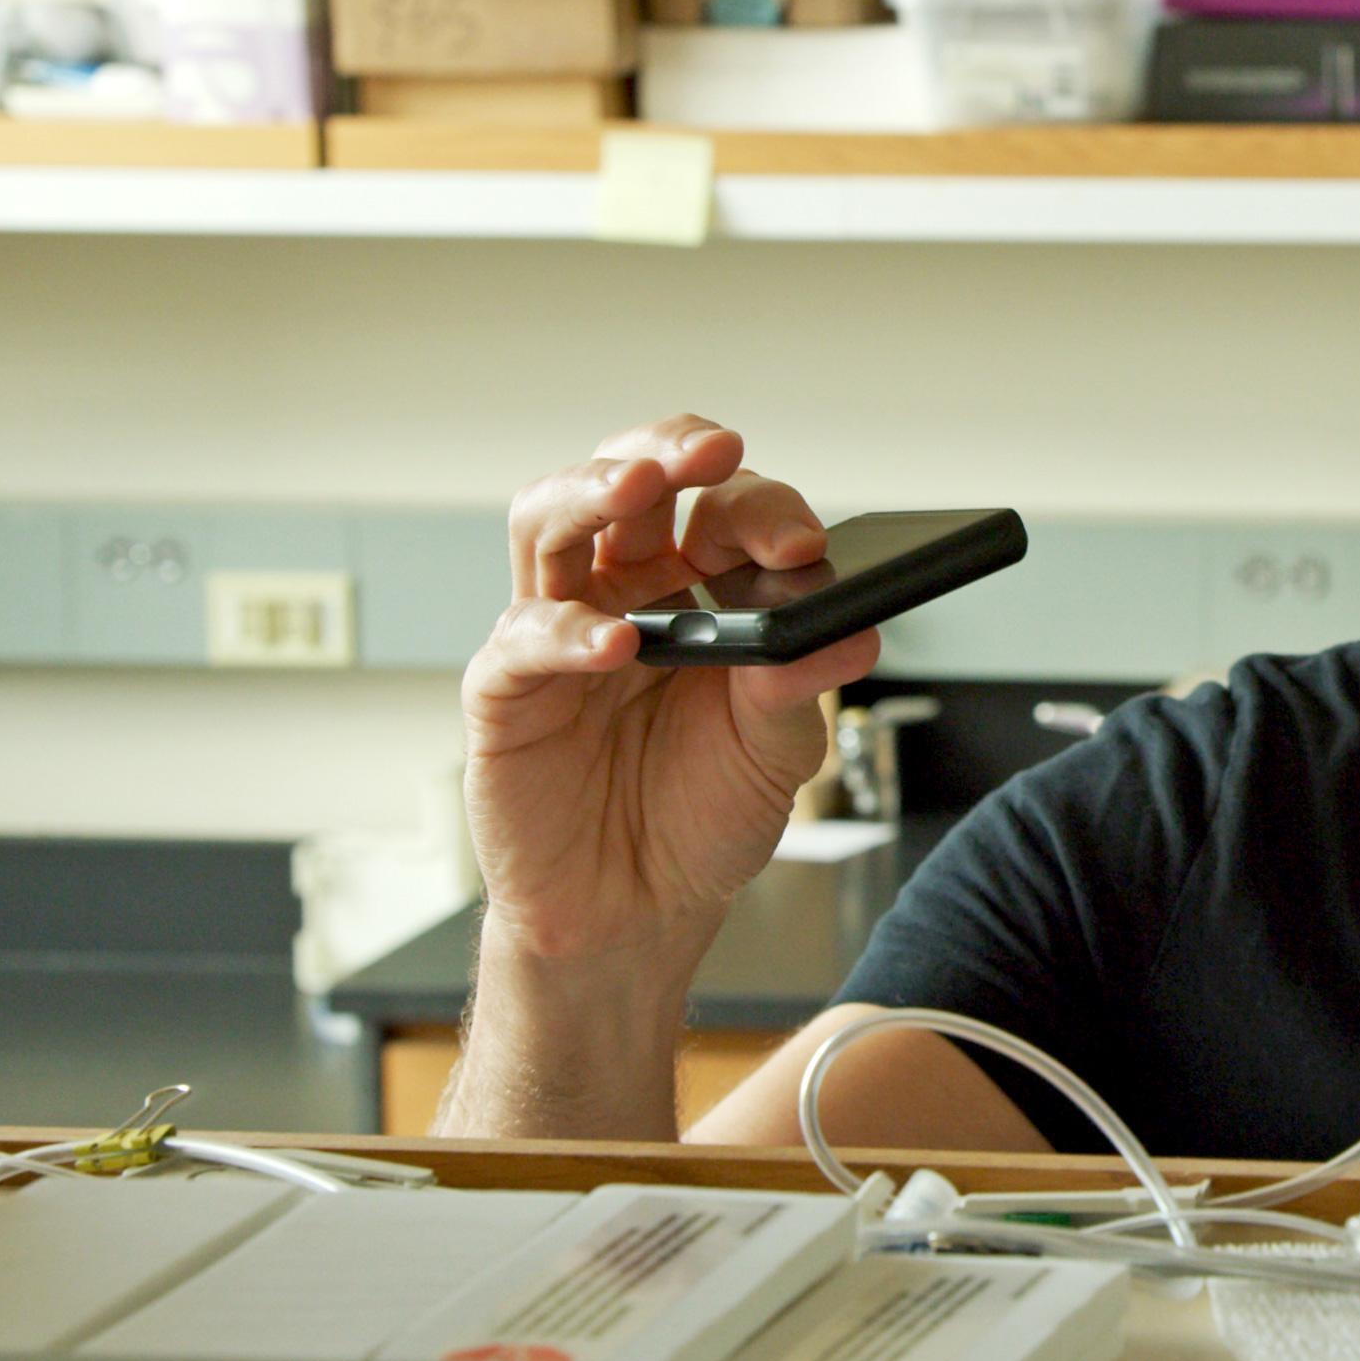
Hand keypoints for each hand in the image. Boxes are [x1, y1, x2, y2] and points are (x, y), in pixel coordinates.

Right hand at [461, 414, 880, 965]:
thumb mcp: (776, 753)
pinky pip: (522, 640)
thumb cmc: (701, 815)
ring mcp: (557, 635)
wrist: (639, 912)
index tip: (804, 544)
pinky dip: (565, 630)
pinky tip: (616, 643)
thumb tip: (853, 627)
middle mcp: (622, 593)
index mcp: (695, 589)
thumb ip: (801, 686)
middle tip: (712, 451)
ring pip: (550, 522)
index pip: (719, 510)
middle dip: (667, 449)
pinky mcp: (506, 694)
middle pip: (625, 481)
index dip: (761, 509)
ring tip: (637, 485)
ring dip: (591, 490)